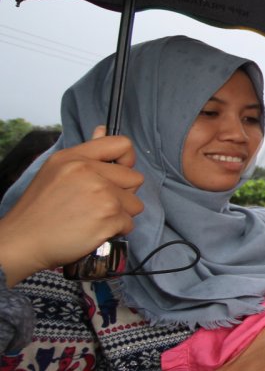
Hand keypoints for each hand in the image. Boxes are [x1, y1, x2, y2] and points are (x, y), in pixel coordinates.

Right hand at [0, 129, 143, 283]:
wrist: (23, 241)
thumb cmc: (39, 208)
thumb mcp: (56, 170)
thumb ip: (86, 152)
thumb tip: (103, 129)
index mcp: (75, 158)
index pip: (122, 144)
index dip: (127, 161)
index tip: (118, 174)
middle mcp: (89, 172)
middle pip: (135, 178)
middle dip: (123, 194)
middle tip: (98, 204)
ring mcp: (101, 195)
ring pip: (135, 203)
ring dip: (120, 214)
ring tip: (94, 218)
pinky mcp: (108, 218)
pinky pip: (129, 223)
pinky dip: (116, 230)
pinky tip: (94, 231)